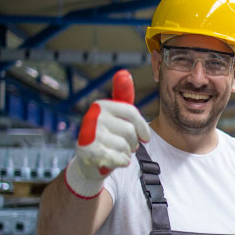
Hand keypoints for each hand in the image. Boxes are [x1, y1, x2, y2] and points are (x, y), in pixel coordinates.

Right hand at [65, 69, 150, 197]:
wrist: (89, 162)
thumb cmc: (108, 135)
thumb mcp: (116, 115)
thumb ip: (123, 95)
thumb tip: (124, 72)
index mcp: (102, 105)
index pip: (131, 112)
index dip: (142, 127)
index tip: (146, 139)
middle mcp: (93, 116)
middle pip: (129, 131)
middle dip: (133, 143)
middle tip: (125, 146)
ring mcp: (89, 134)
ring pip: (124, 146)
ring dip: (126, 153)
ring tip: (116, 152)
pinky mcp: (88, 152)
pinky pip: (118, 158)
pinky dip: (120, 162)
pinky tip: (114, 161)